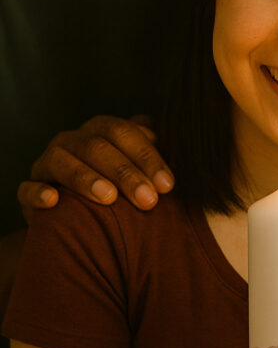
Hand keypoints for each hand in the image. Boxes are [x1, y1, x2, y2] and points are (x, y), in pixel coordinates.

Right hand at [17, 115, 174, 220]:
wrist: (85, 216)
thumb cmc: (122, 188)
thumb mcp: (142, 171)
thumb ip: (157, 156)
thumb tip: (181, 142)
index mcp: (102, 130)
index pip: (125, 133)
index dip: (148, 157)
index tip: (168, 185)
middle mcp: (73, 141)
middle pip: (98, 147)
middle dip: (126, 173)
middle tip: (149, 200)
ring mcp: (48, 162)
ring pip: (62, 162)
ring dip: (86, 178)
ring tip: (109, 198)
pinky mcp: (29, 189)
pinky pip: (26, 188)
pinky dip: (37, 192)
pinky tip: (54, 201)